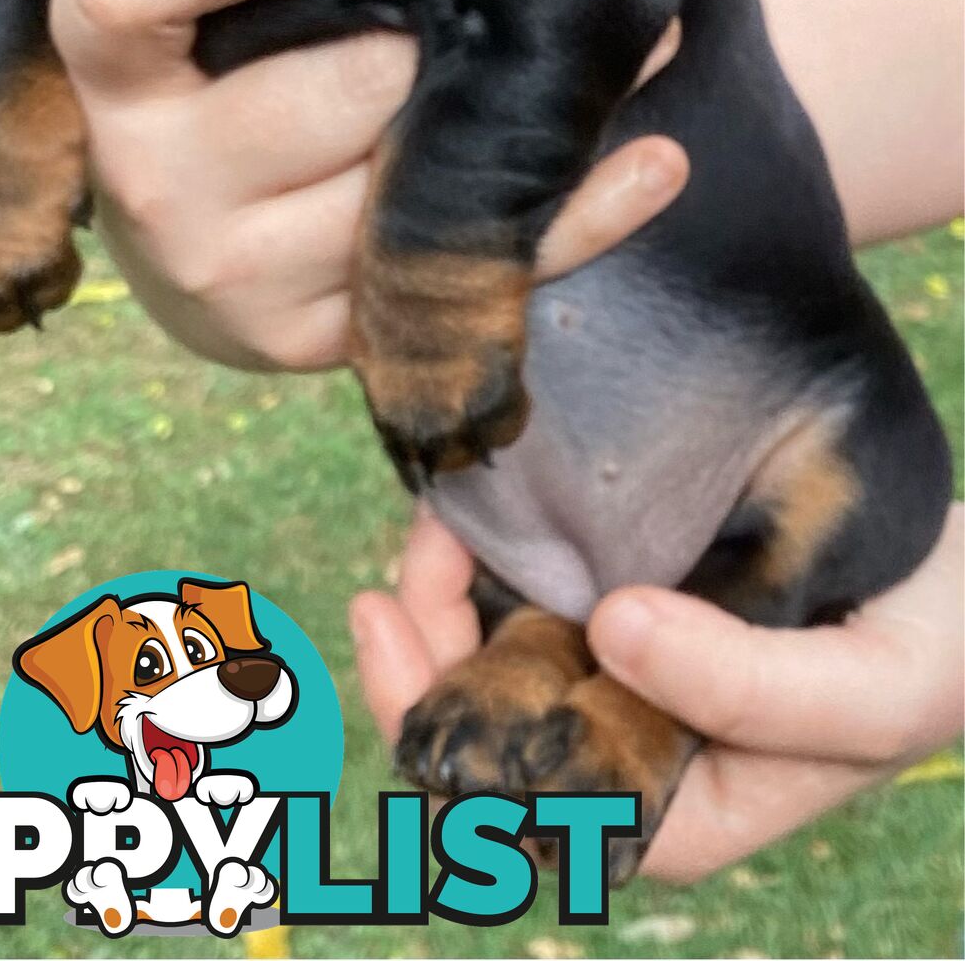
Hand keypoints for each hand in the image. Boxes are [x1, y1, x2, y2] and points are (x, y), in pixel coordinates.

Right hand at [50, 0, 686, 370]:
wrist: (191, 243)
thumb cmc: (212, 73)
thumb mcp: (199, 2)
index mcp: (106, 74)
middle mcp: (149, 180)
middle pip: (328, 92)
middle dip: (432, 33)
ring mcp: (229, 275)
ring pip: (404, 185)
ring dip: (523, 113)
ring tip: (642, 41)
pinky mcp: (310, 342)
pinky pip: (461, 272)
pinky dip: (570, 216)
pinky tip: (651, 162)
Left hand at [350, 503, 963, 880]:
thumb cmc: (930, 651)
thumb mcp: (865, 691)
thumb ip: (748, 685)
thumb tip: (610, 632)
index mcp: (672, 807)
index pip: (517, 798)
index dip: (435, 716)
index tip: (393, 615)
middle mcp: (631, 745)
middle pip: (486, 726)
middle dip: (424, 647)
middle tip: (407, 555)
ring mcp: (629, 668)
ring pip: (500, 650)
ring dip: (452, 589)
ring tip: (437, 509)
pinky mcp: (636, 596)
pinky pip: (542, 586)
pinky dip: (498, 550)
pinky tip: (474, 498)